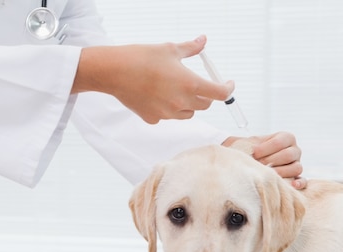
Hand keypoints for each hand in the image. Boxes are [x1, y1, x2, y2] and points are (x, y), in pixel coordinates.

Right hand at [72, 35, 232, 123]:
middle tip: (199, 83)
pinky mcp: (154, 119)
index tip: (228, 84)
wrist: (114, 72)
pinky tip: (157, 95)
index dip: (228, 89)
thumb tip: (203, 41)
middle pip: (205, 105)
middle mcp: (181, 102)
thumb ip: (191, 48)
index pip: (220, 94)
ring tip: (175, 89)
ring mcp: (167, 114)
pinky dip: (168, 108)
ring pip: (187, 113)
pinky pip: (168, 116)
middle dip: (206, 95)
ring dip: (188, 104)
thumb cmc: (142, 57)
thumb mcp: (170, 49)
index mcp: (190, 84)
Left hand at [223, 132, 305, 189]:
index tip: (253, 153)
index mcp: (286, 138)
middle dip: (271, 160)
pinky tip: (292, 185)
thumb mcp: (249, 143)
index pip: (279, 142)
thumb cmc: (251, 152)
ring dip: (281, 172)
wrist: (253, 164)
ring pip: (297, 168)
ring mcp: (297, 164)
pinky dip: (299, 183)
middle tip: (258, 164)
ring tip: (268, 175)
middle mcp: (295, 150)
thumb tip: (244, 147)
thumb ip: (246, 142)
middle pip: (288, 155)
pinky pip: (303, 181)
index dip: (265, 148)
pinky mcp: (298, 178)